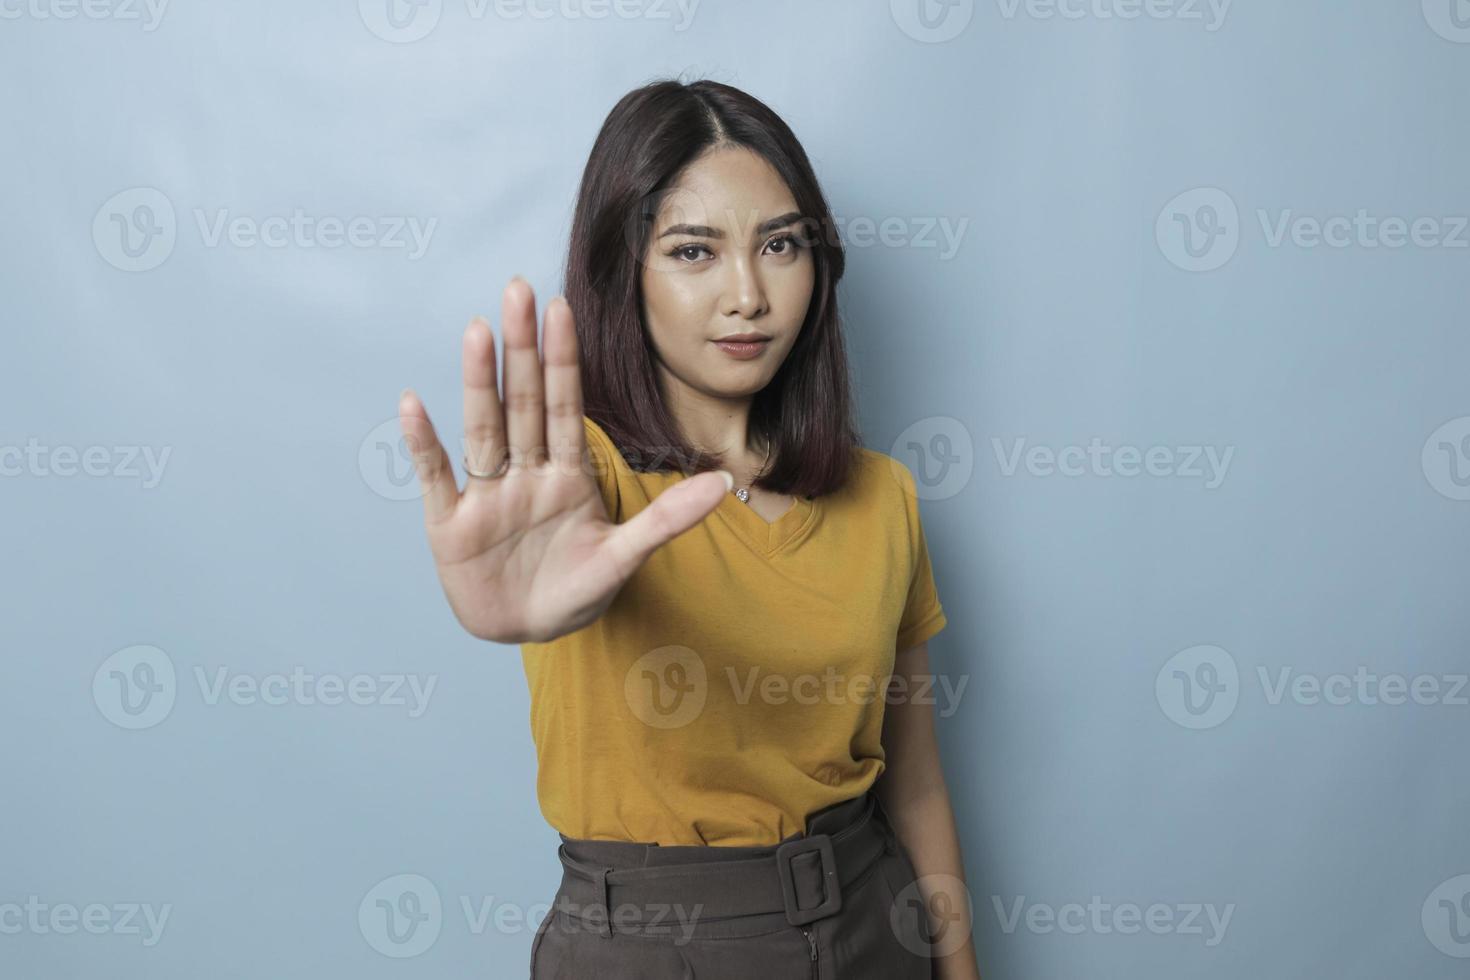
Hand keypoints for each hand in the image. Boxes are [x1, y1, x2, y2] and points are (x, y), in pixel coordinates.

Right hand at [397, 277, 731, 643]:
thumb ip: (668, 519)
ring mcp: (486, 495)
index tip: (562, 308)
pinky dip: (423, 444)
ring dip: (478, 382)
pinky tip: (413, 404)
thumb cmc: (575, 590)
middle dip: (522, 349)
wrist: (528, 632)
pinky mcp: (451, 525)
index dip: (563, 359)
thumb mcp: (625, 556)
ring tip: (476, 331)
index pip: (564, 405)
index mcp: (566, 474)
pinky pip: (436, 477)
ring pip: (483, 428)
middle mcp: (524, 473)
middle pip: (522, 402)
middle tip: (518, 290)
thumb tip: (723, 484)